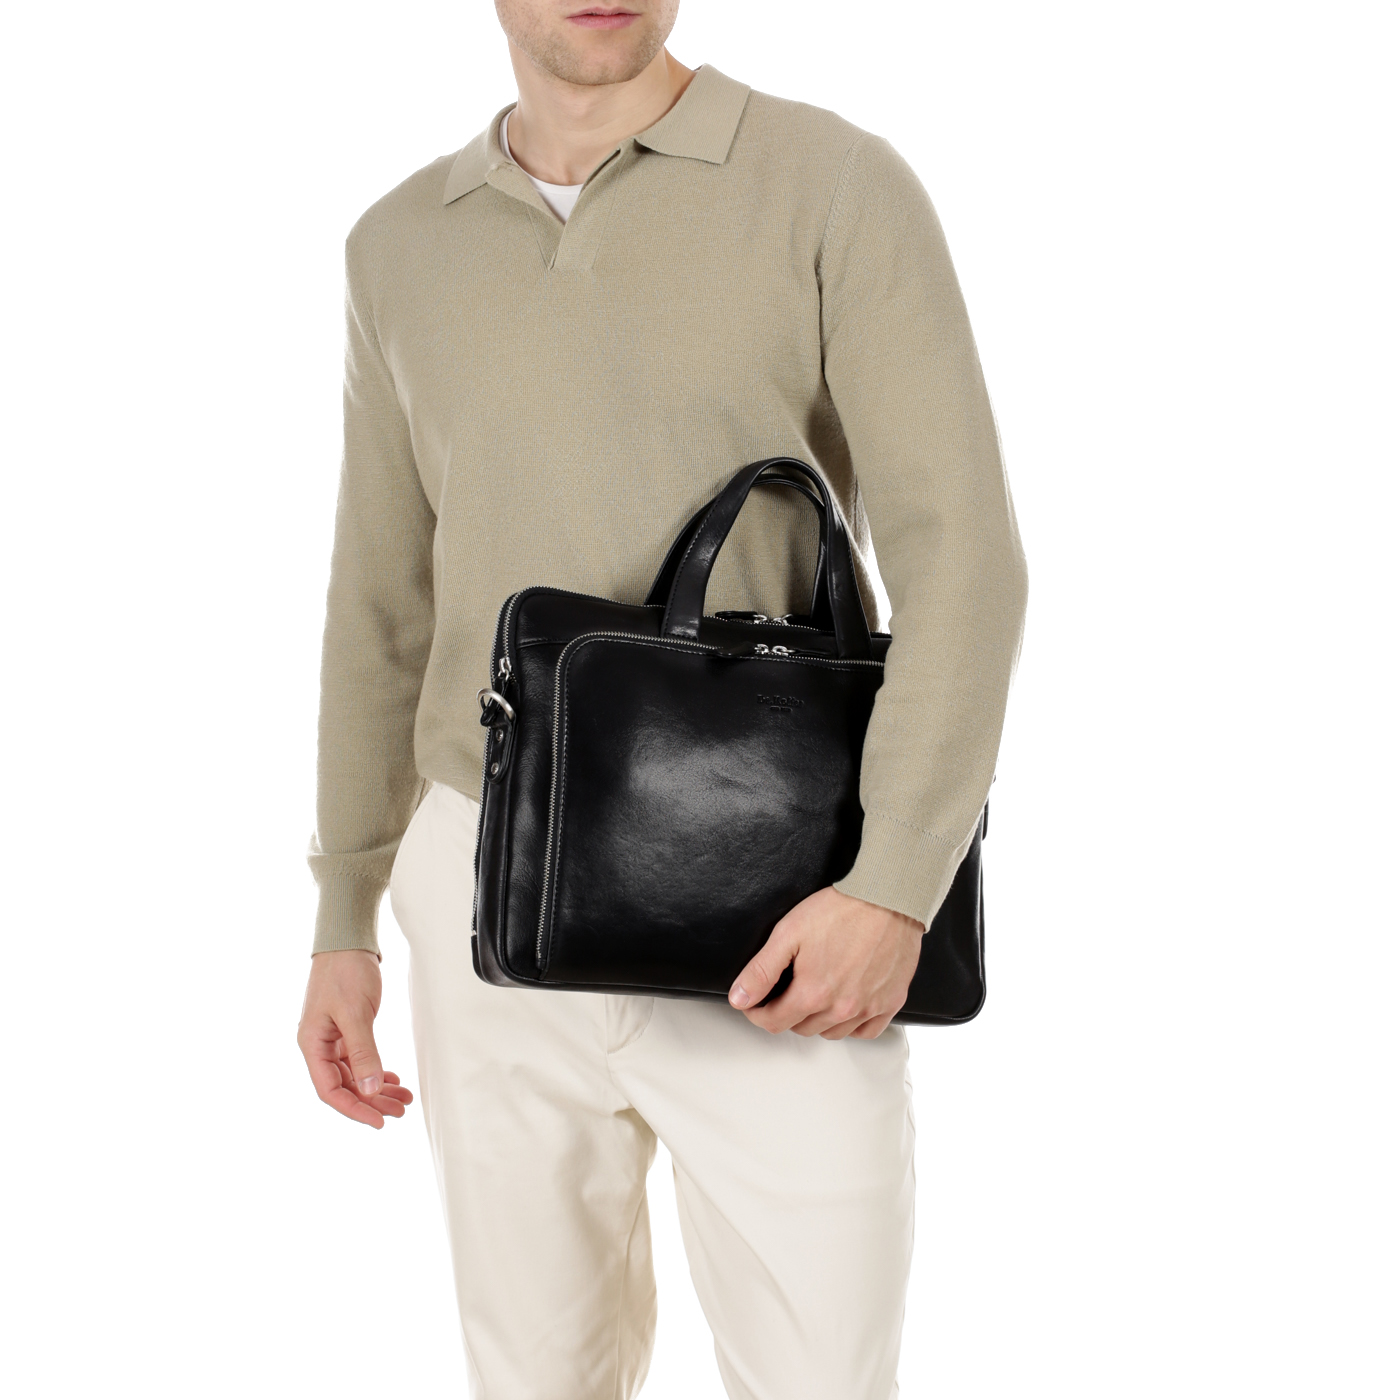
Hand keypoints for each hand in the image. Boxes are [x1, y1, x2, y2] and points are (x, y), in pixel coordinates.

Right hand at [297, 949, 413, 1128]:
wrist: (348, 941)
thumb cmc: (345, 971)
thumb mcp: (355, 1013)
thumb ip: (363, 1051)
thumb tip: (369, 1089)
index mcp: (312, 1044)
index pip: (330, 1090)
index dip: (354, 1109)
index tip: (379, 1120)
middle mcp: (319, 1046)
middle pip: (345, 1086)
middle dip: (372, 1101)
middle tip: (400, 1111)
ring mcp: (333, 1038)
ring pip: (355, 1074)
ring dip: (377, 1088)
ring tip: (403, 1099)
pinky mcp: (347, 1030)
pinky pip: (360, 1059)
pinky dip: (376, 1070)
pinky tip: (393, 1079)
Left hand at [728, 887, 923, 1039]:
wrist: (887, 898)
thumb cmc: (841, 910)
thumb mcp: (788, 933)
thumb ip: (761, 971)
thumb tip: (739, 999)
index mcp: (813, 993)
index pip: (773, 1022)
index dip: (757, 1013)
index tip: (755, 1004)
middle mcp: (841, 1009)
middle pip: (802, 1028)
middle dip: (787, 1013)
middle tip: (785, 992)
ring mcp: (868, 1008)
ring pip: (832, 1032)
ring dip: (817, 1020)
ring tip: (814, 995)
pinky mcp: (891, 1003)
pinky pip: (867, 1032)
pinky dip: (852, 1025)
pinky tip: (845, 1005)